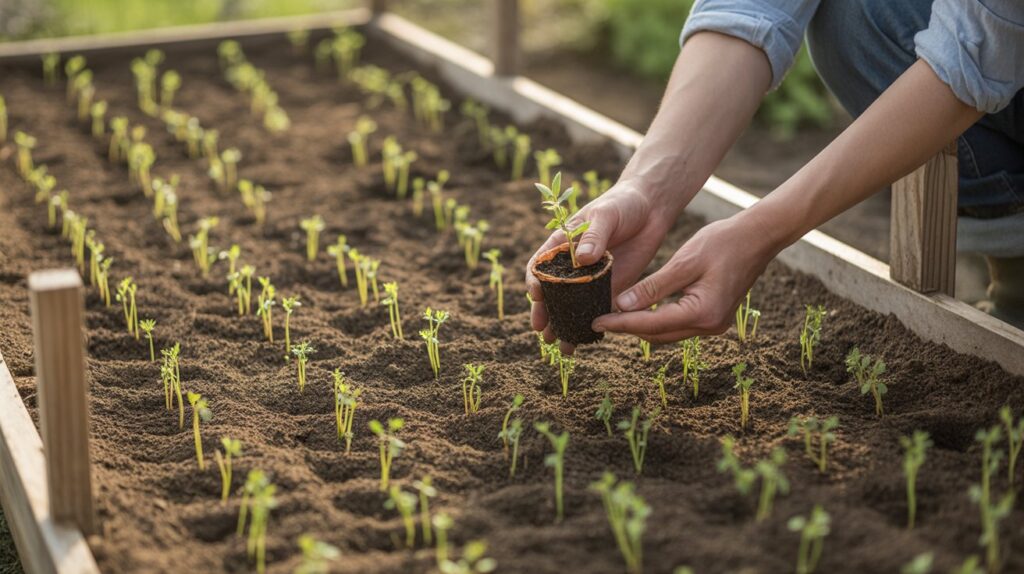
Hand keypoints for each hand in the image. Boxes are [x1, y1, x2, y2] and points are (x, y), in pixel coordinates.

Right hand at [525, 178, 682, 352]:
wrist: (650, 209)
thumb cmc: (622, 204)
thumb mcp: (606, 214)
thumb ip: (595, 236)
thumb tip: (583, 259)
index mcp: (562, 245)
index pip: (540, 266)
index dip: (535, 282)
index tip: (537, 295)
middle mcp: (573, 266)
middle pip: (553, 294)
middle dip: (546, 314)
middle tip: (543, 332)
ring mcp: (591, 279)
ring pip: (573, 306)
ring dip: (566, 325)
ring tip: (563, 345)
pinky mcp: (611, 287)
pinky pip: (598, 309)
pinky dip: (592, 325)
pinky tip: (589, 340)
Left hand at [592, 209, 780, 342]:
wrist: (759, 237)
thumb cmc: (723, 242)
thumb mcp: (683, 262)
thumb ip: (652, 287)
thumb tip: (621, 306)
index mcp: (702, 312)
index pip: (650, 324)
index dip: (620, 324)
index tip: (595, 322)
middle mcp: (709, 326)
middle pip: (658, 334)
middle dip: (628, 328)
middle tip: (599, 319)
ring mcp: (714, 325)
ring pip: (668, 332)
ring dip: (642, 325)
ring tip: (614, 317)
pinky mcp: (715, 318)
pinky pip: (679, 324)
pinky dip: (658, 319)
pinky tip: (640, 310)